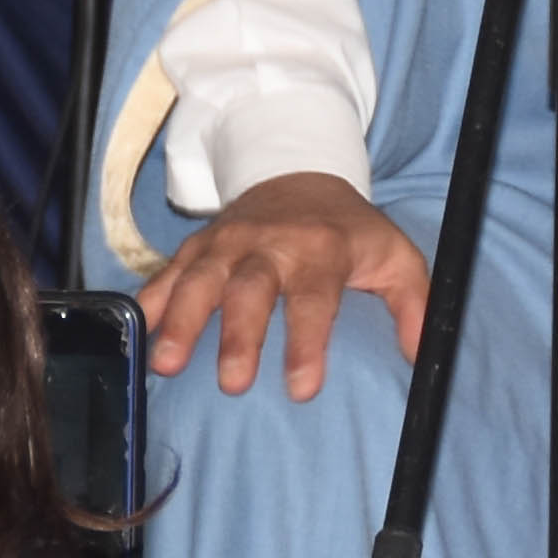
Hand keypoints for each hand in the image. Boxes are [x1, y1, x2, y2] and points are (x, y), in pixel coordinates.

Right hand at [142, 174, 427, 399]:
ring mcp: (227, 243)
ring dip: (183, 321)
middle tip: (233, 383)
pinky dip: (148, 303)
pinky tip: (134, 334)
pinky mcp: (196, 245)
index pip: (315, 298)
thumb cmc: (349, 231)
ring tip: (167, 364)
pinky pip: (166, 273)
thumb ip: (414, 304)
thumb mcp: (394, 255)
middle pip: (251, 289)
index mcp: (321, 249)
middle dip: (240, 335)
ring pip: (200, 280)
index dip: (308, 342)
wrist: (298, 169)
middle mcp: (269, 243)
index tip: (302, 388)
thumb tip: (423, 358)